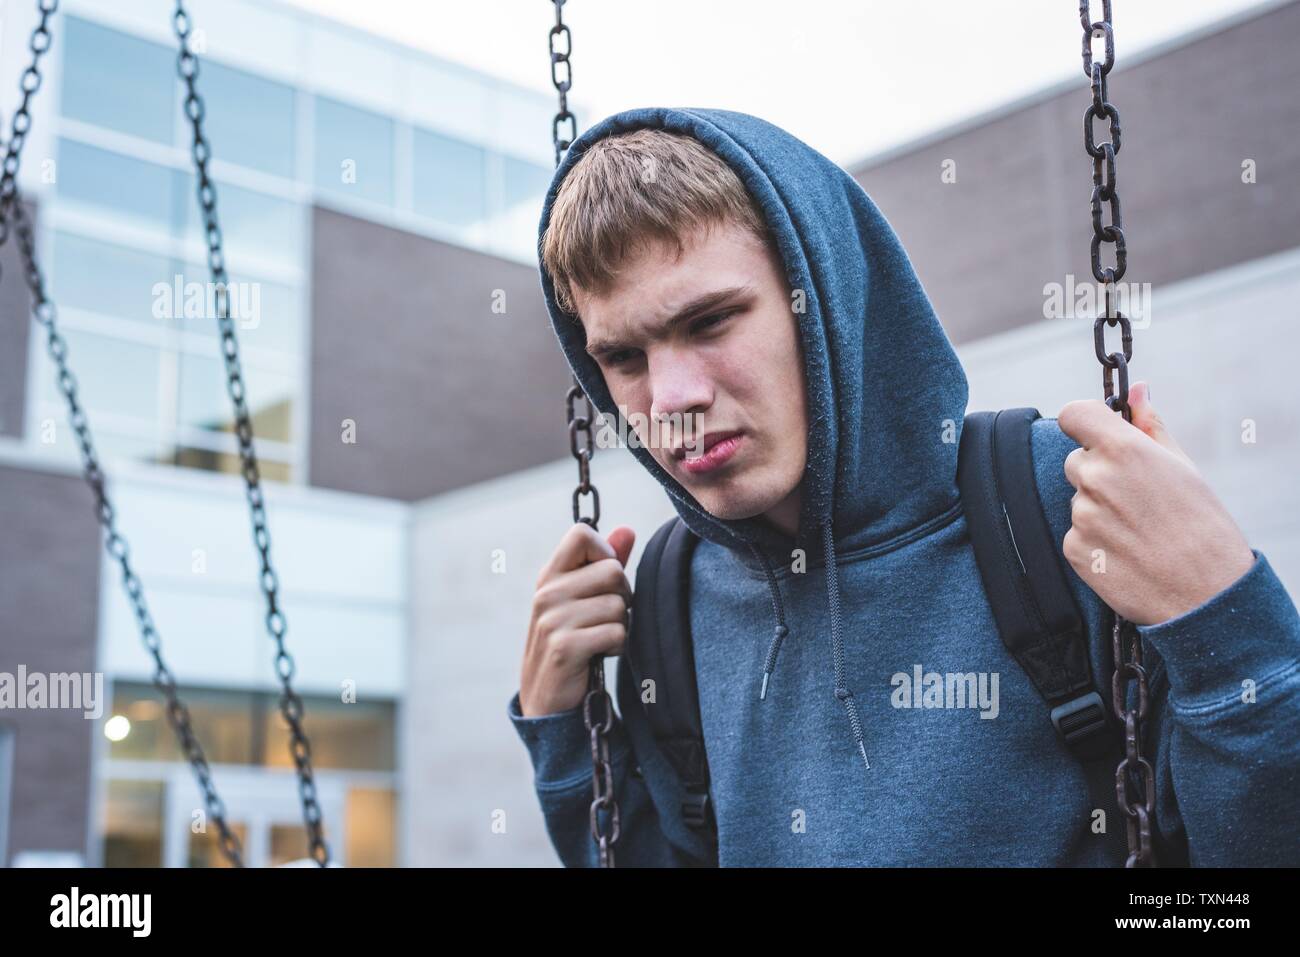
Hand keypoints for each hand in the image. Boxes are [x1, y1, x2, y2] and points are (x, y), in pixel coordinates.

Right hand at [519, 523, 635, 716]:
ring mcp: (553, 620)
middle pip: (613, 570)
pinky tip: (598, 654)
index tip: (601, 581)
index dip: (605, 552)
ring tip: (599, 638)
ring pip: (618, 605)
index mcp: (549, 576)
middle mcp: (547, 593)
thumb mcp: (580, 599)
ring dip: (620, 625)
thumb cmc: (570, 641)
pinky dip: (617, 647)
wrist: (546, 699)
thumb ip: (603, 564)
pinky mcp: (565, 647)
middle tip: (605, 617)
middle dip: (622, 596)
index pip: (582, 534)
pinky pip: (617, 633)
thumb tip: (627, 530)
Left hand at [1058, 381, 1253, 625]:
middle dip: (1099, 472)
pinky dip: (1095, 540)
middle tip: (1138, 497)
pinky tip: (1128, 550)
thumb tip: (1137, 389)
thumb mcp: (1183, 467)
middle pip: (1077, 461)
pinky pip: (1076, 533)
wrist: (1205, 593)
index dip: (1084, 422)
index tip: (1096, 433)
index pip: (1074, 414)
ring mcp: (1081, 515)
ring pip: (1079, 499)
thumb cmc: (1201, 525)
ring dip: (1099, 508)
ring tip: (1140, 529)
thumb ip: (1150, 425)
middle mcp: (1096, 478)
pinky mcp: (1074, 549)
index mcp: (1123, 449)